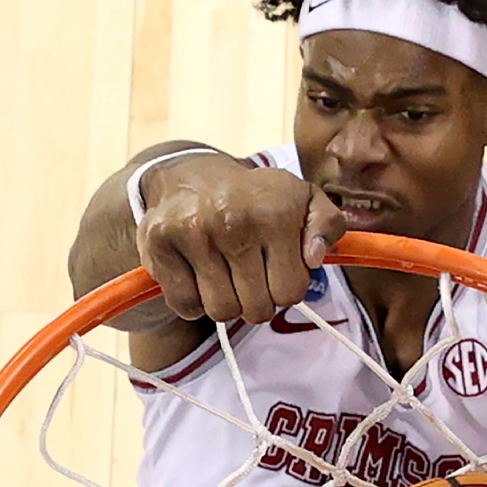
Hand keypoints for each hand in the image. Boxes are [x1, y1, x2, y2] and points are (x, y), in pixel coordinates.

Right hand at [136, 154, 346, 322]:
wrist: (193, 176)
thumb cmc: (259, 199)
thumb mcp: (306, 200)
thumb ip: (328, 225)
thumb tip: (315, 258)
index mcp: (275, 214)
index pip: (290, 292)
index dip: (287, 290)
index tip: (279, 272)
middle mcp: (233, 222)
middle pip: (256, 309)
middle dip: (258, 302)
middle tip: (252, 279)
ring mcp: (193, 233)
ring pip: (220, 311)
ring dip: (227, 304)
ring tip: (227, 277)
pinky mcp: (159, 243)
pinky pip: (185, 305)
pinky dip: (194, 302)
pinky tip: (199, 278)